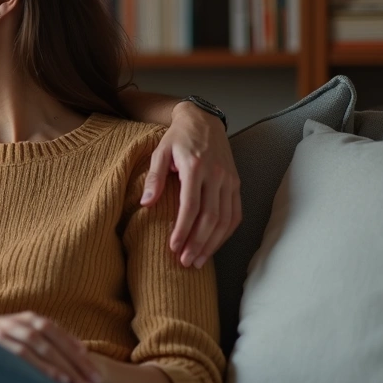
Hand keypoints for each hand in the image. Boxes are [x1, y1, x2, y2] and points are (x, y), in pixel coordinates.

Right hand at [0, 312, 101, 382]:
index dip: (75, 347)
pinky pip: (24, 356)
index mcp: (24, 318)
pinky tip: (58, 380)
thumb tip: (74, 348)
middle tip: (95, 382)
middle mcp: (17, 321)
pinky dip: (43, 367)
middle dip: (76, 362)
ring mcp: (5, 331)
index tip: (93, 365)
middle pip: (53, 340)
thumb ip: (37, 337)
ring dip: (64, 366)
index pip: (55, 330)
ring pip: (42, 347)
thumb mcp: (13, 333)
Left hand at [142, 101, 241, 268]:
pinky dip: (226, 233)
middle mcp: (217, 175)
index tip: (173, 247)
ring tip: (198, 260)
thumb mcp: (159, 152)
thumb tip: (146, 204)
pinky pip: (235, 213)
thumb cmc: (177, 138)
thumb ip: (154, 178)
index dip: (183, 229)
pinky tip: (214, 245)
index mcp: (196, 167)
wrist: (203, 120)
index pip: (191, 206)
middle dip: (198, 243)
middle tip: (185, 262)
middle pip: (210, 217)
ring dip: (213, 243)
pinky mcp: (236, 184)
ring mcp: (230, 180)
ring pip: (225, 219)